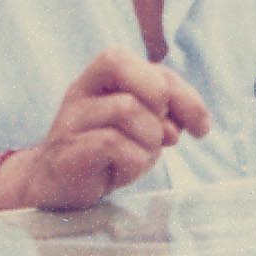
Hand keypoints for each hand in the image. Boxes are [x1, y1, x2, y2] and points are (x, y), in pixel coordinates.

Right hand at [20, 48, 212, 210]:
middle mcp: (83, 89)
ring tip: (136, 159)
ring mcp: (72, 118)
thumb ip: (163, 112)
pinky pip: (116, 145)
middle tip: (163, 138)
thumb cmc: (104, 151)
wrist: (54, 187)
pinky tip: (120, 173)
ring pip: (128, 110)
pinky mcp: (69, 150)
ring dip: (148, 144)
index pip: (153, 68)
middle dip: (161, 108)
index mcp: (103, 76)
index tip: (201, 128)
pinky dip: (132, 164)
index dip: (184, 95)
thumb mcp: (141, 125)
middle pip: (136, 76)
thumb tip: (179, 126)